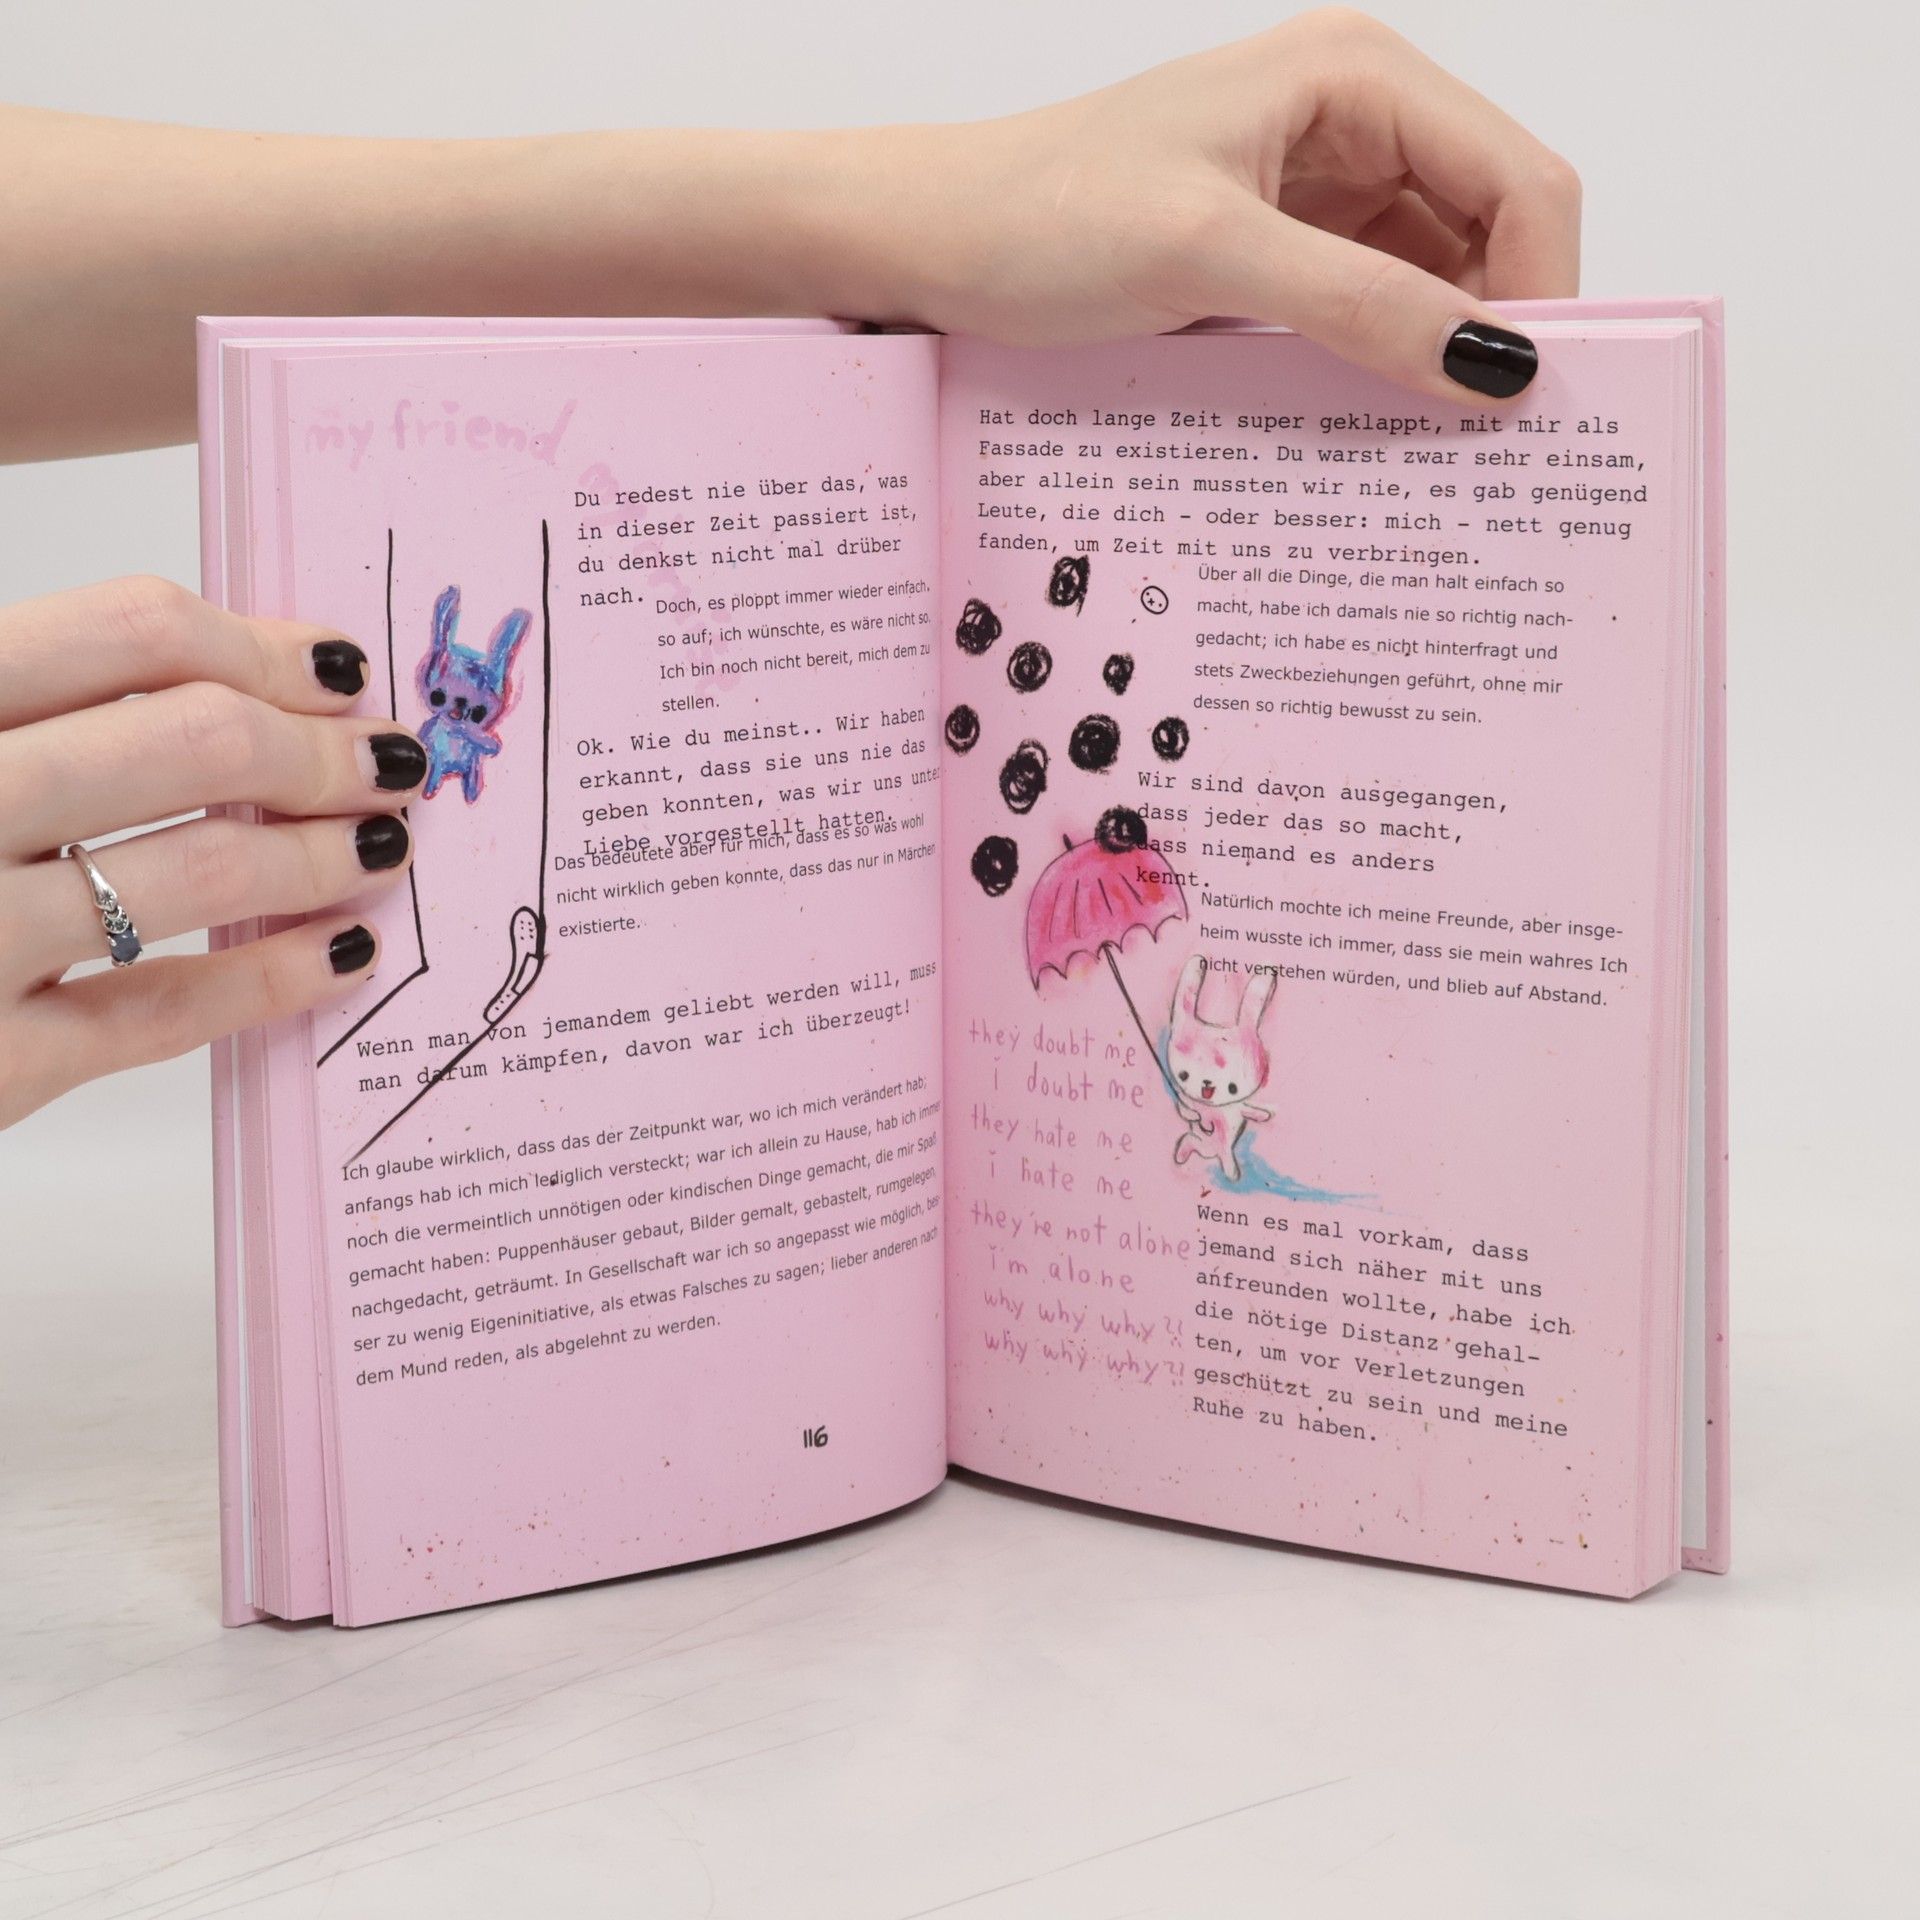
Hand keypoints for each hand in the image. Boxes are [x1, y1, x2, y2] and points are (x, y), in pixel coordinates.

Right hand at [0, 577, 421, 1127]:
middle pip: (191, 741)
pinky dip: (270, 979)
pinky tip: (340, 953)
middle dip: (320, 751)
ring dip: (321, 855)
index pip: (129, 630)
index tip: (338, 671)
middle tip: (389, 763)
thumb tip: (233, 678)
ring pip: (198, 874)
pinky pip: (164, 1011)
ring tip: (382, 846)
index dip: (263, 644)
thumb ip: (29, 704)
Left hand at [866, 9, 1578, 398]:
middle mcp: (1351, 120)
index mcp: (1355, 76)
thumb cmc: (1039, 216)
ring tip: (1435, 452)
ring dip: (1438, 356)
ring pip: (1432, 280)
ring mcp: (1315, 189)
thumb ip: (1359, 306)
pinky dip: (1380, 365)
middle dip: (1498, 328)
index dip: (1544, 288)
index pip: (1518, 178)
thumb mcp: (1209, 258)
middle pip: (1489, 229)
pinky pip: (1365, 310)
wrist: (926, 243)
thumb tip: (1494, 366)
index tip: (1529, 406)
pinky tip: (1373, 425)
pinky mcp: (1275, 253)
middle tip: (1492, 450)